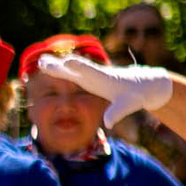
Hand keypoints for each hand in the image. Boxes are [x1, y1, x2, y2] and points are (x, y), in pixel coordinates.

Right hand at [35, 54, 172, 128]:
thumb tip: (109, 124)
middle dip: (60, 66)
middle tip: (43, 61)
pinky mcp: (89, 78)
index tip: (68, 62)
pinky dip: (59, 68)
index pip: (90, 71)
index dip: (79, 67)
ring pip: (70, 69)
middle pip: (75, 69)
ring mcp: (91, 75)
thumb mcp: (129, 105)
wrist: (145, 84)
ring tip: (40, 61)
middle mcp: (95, 74)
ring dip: (56, 65)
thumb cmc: (137, 95)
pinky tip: (48, 65)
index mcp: (105, 79)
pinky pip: (70, 72)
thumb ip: (117, 112)